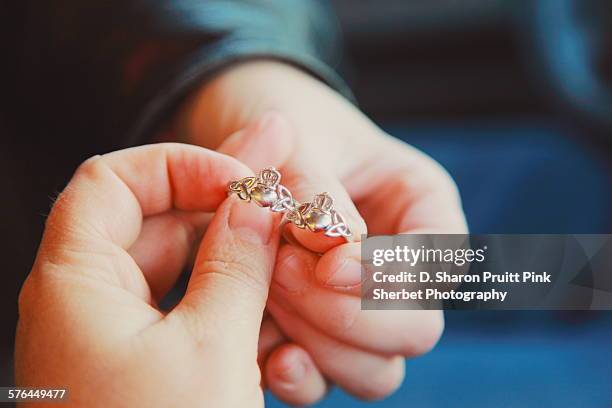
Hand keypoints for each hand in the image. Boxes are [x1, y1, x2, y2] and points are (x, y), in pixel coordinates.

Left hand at [16, 144, 283, 406]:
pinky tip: (265, 305)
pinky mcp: (134, 364)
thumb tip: (258, 205)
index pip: (111, 178)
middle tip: (278, 208)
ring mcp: (108, 335)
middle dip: (218, 210)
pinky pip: (178, 309)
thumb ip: (238, 265)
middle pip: (149, 220)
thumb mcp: (212, 348)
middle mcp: (81, 302)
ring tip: (282, 259)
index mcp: (73, 283)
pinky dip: (220, 299)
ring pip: (171, 268)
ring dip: (228, 258)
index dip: (180, 166)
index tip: (241, 182)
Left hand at [175, 61, 467, 404]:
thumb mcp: (302, 139)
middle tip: (281, 270)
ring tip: (262, 286)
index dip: (393, 276)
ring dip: (320, 344)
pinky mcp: (314, 334)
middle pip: (415, 330)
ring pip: (375, 370)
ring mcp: (357, 308)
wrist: (244, 131)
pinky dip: (297, 374)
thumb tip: (331, 250)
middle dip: (350, 316)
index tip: (328, 264)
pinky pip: (323, 380)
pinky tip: (267, 352)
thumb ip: (318, 195)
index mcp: (420, 209)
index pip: (442, 262)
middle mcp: (398, 269)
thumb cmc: (284, 124)